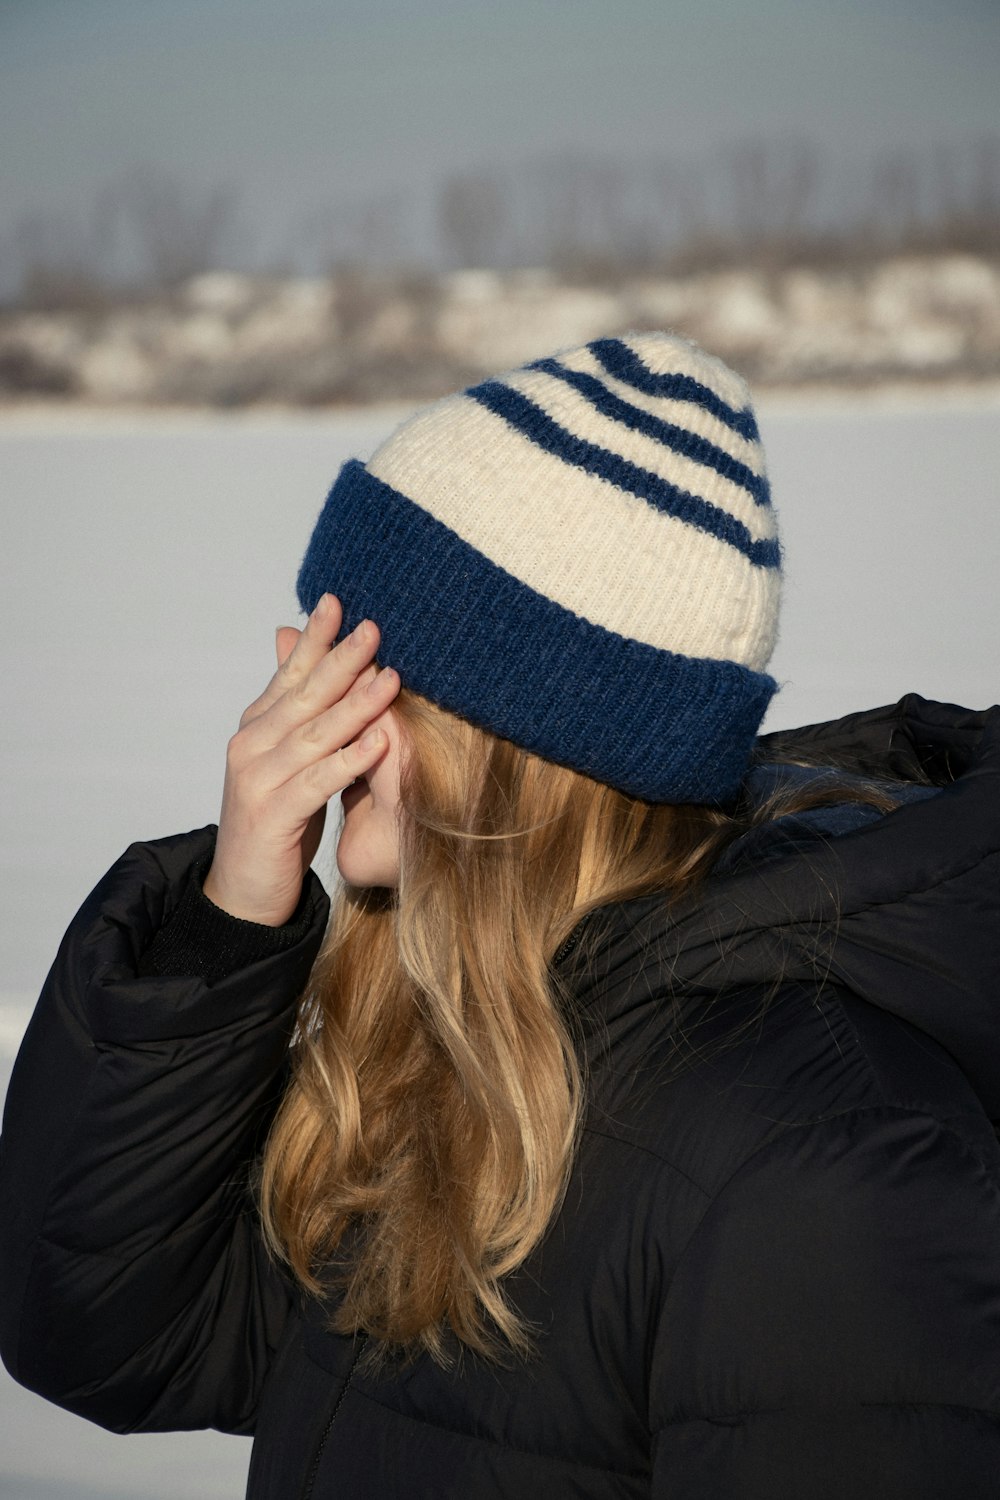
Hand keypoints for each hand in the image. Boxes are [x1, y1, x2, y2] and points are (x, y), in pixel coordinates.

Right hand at [202, 593, 400, 925]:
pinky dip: (349, 761)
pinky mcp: (272, 815)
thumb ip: (299, 716)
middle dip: (340, 659)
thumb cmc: (275, 823)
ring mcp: (258, 780)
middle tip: (373, 627)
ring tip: (391, 678)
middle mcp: (250, 746)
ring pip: (314, 734)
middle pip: (304, 695)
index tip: (337, 601)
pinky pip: (317, 782)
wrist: (242, 892)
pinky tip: (378, 744)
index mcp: (256, 729)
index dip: (313, 640)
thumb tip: (302, 661)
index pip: (289, 675)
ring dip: (355, 705)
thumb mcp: (288, 762)